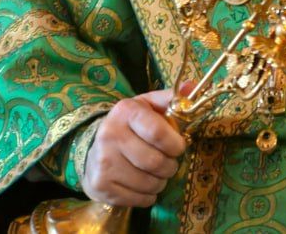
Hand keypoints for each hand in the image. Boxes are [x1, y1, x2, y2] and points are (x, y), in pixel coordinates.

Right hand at [81, 89, 186, 206]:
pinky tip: (143, 185)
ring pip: (148, 184)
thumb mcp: (147, 106)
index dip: (175, 144)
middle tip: (169, 164)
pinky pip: (137, 200)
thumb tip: (192, 85)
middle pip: (155, 162)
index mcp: (125, 112)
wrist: (93, 149)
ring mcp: (103, 162)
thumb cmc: (129, 127)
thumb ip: (170, 98)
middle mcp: (110, 135)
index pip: (158, 133)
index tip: (178, 147)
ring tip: (156, 174)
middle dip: (170, 167)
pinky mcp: (100, 186)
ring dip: (160, 182)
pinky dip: (147, 196)